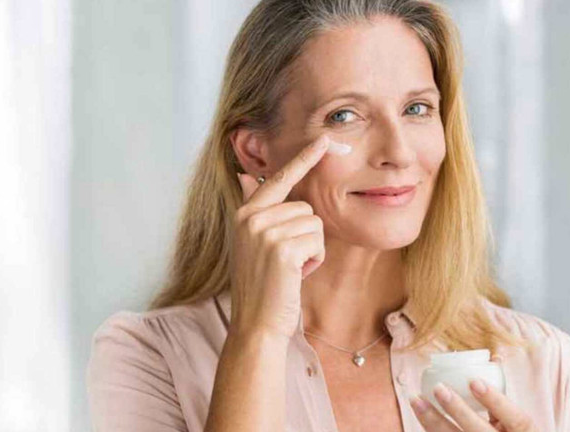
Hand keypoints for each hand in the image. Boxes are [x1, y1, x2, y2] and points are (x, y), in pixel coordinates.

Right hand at [230, 134, 330, 340]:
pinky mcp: (281, 248)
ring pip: (314, 223)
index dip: (303, 159)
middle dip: (306, 235)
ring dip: (311, 249)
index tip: (325, 140)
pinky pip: (317, 241)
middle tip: (287, 261)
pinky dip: (314, 260)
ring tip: (290, 269)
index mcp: (245, 213)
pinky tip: (296, 275)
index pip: (278, 178)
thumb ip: (254, 207)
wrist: (256, 323)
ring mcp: (264, 232)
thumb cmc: (262, 284)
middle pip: (305, 207)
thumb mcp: (252, 242)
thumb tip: (245, 175)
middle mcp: (251, 217)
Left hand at [409, 379, 538, 431]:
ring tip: (416, 400)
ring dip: (433, 422)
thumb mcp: (517, 421)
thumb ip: (502, 396)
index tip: (474, 381)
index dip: (495, 401)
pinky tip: (420, 415)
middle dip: (458, 410)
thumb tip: (494, 358)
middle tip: (439, 388)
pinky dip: (431, 430)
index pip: (516, 419)